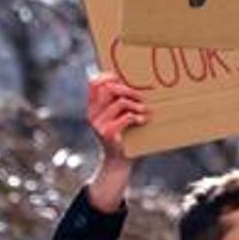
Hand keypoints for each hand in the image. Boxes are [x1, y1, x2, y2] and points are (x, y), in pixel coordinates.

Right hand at [85, 73, 147, 212]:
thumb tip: (138, 84)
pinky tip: (144, 120)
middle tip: (143, 97)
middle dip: (129, 90)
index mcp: (94, 107)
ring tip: (146, 110)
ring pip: (120, 103)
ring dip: (138, 105)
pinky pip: (125, 117)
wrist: (119, 162)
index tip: (124, 79)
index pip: (95, 84)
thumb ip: (121, 102)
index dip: (109, 77)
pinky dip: (138, 117)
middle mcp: (93, 114)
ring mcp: (98, 124)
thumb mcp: (120, 117)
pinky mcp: (107, 134)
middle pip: (109, 89)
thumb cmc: (125, 136)